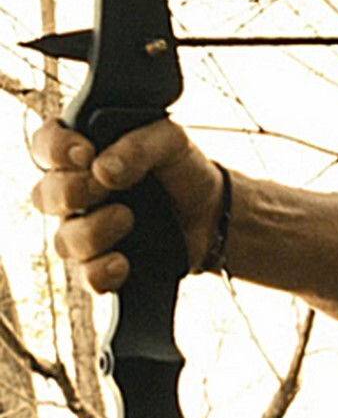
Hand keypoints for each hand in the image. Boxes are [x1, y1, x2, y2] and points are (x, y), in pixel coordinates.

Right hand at [29, 118, 223, 291]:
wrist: (213, 211)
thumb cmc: (182, 169)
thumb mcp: (171, 141)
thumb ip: (138, 145)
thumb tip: (104, 169)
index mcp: (85, 154)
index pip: (45, 145)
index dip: (54, 148)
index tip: (84, 152)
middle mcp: (77, 194)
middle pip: (44, 196)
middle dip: (69, 191)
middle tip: (105, 186)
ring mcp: (89, 231)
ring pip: (64, 240)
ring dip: (92, 230)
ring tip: (127, 218)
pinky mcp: (107, 264)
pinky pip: (88, 276)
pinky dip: (101, 271)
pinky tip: (122, 262)